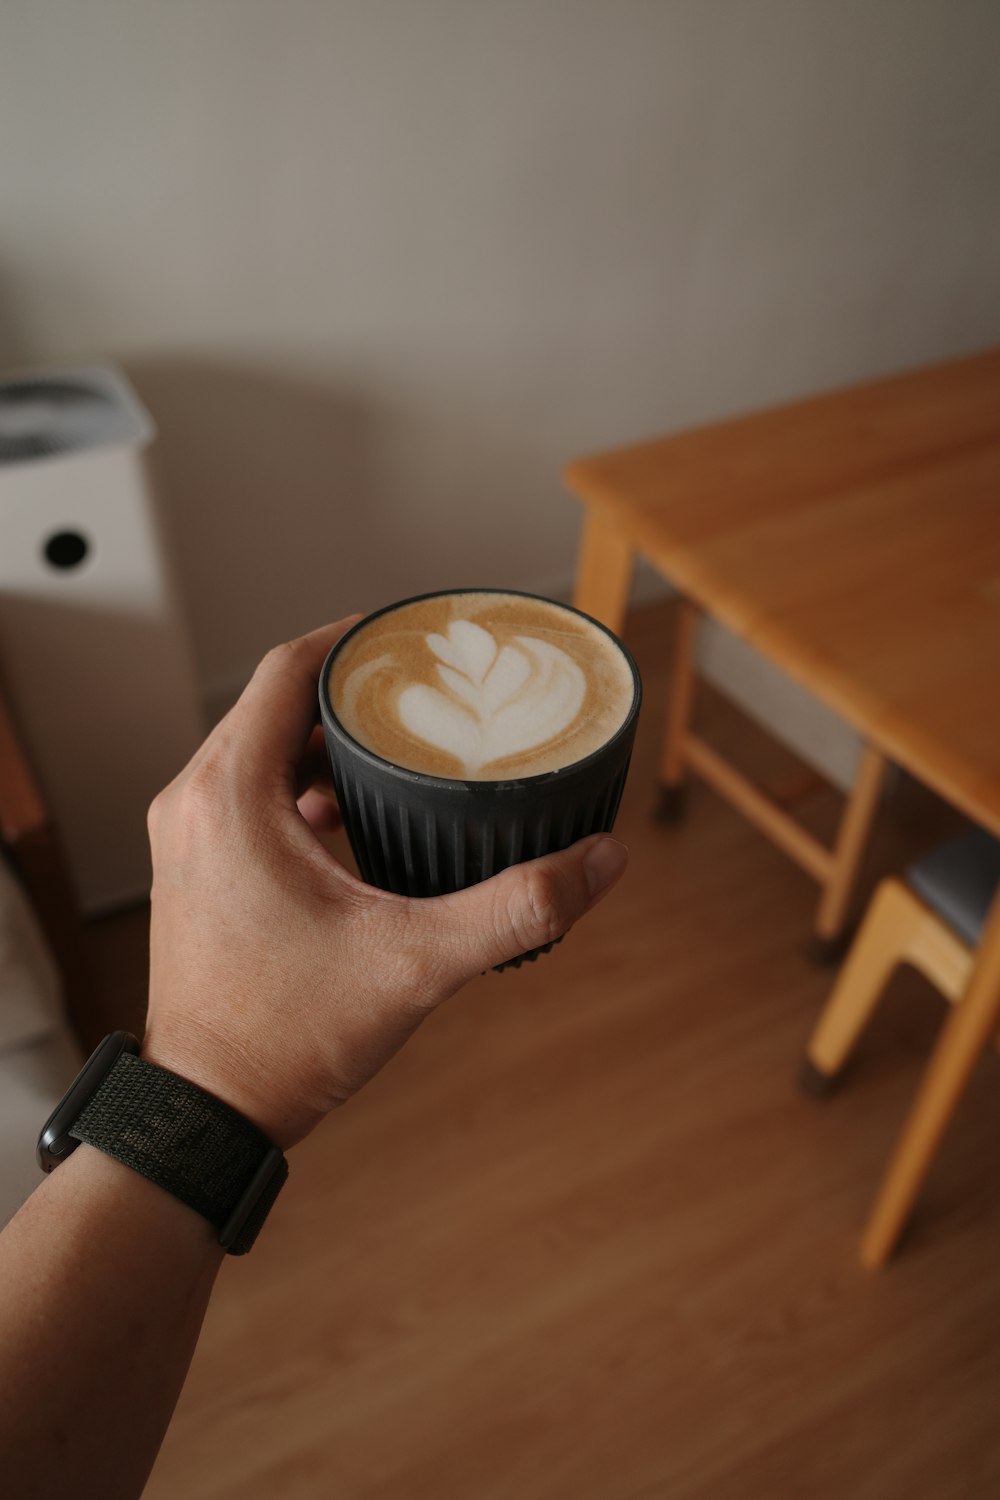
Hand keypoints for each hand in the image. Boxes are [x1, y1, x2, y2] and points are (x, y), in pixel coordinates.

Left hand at [142, 618, 628, 1148]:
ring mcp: (187, 839)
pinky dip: (302, 786)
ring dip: (325, 740)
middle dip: (351, 688)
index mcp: (230, 796)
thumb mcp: (414, 964)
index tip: (410, 631)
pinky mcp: (198, 872)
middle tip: (424, 684)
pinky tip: (357, 814)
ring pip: (260, 751)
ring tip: (402, 740)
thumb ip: (514, 909)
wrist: (206, 1115)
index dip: (353, 636)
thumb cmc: (284, 1037)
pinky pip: (250, 796)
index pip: (287, 669)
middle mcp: (194, 803)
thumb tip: (602, 862)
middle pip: (276, 705)